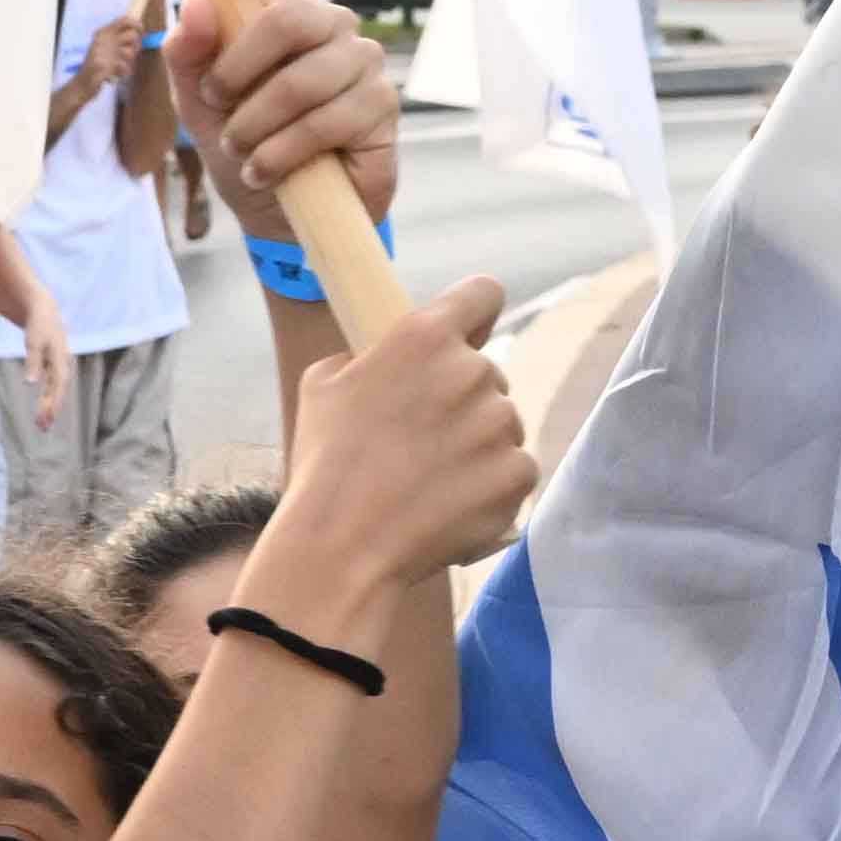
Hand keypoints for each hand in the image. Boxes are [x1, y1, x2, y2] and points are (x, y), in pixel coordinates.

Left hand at [171, 0, 398, 230]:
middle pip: (292, 18)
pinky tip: (265, 171)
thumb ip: (189, 56)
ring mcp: (362, 62)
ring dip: (256, 123)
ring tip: (240, 151)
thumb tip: (194, 6)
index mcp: (287, 6)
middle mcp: (331, 24)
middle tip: (216, 104)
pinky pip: (327, 121)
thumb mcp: (199, 103)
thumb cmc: (243, 144)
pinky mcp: (381, 106)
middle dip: (239, 68)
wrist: (277, 212)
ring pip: (304, 80)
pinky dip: (282, 152)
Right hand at [250, 274, 533, 597]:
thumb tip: (384, 363)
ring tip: (429, 482)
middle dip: (461, 401)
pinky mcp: (517, 473)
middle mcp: (472, 372)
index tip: (467, 333)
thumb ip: (367, 359)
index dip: (475, 314)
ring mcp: (501, 424)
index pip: (482, 294)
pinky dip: (492, 487)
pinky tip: (450, 505)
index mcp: (423, 337)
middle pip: (486, 375)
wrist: (343, 546)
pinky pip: (515, 470)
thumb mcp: (323, 386)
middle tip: (418, 441)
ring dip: (477, 446)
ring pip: (501, 425)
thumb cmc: (325, 464)